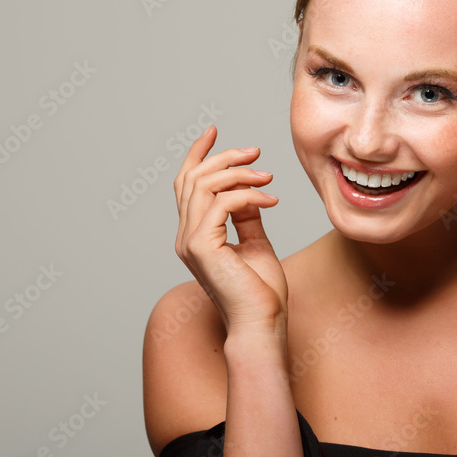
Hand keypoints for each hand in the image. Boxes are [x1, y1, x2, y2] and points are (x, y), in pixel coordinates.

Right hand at [173, 125, 287, 335]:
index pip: (185, 185)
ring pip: (204, 185)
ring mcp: (190, 242)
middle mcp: (185, 236)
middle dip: (223, 157)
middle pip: (192, 178)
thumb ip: (247, 217)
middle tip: (256, 152)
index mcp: (194, 235)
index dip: (197, 155)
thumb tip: (249, 192)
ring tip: (267, 178)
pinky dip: (249, 195)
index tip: (214, 132)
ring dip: (239, 173)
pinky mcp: (202, 246)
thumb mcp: (256, 243)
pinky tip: (271, 200)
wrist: (262, 324)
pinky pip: (222, 203)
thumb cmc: (261, 292)